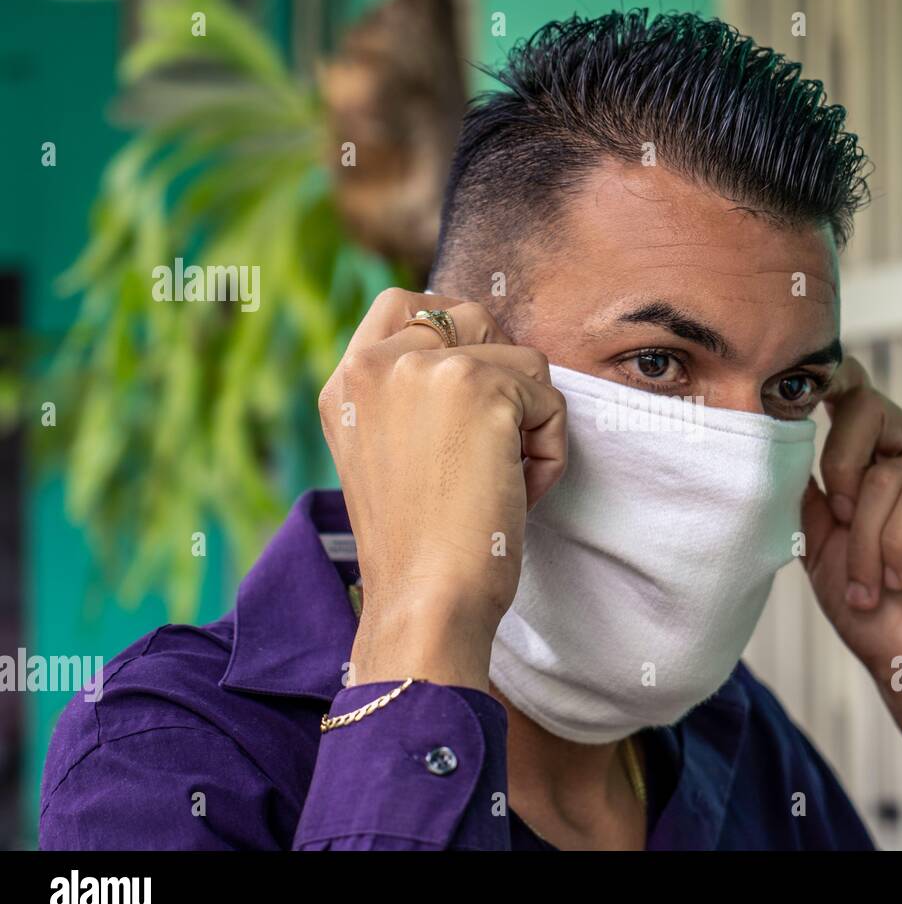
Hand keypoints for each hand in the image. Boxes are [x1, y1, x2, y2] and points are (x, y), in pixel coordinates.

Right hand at [317, 289, 566, 690]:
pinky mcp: (481, 387)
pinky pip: (550, 399)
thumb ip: (410, 395)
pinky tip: (519, 491)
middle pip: (474, 318)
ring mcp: (427, 368)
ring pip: (523, 358)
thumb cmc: (420, 545)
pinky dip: (551, 449)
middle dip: (502, 377)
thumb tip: (484, 352)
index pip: (404, 303)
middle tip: (489, 450)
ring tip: (502, 478)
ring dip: (530, 419)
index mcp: (347, 381)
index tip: (470, 396)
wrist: (425, 601)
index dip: (454, 336)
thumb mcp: (388, 452)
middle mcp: (377, 362)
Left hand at [800, 357, 901, 801]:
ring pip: (890, 475)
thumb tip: (787, 430)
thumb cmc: (872, 611)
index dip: (829, 376)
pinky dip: (901, 541)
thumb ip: (808, 488)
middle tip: (841, 524)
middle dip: (840, 472)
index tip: (796, 383)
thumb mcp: (819, 543)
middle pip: (867, 409)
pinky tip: (901, 576)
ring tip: (875, 584)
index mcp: (877, 458)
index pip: (855, 393)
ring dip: (867, 542)